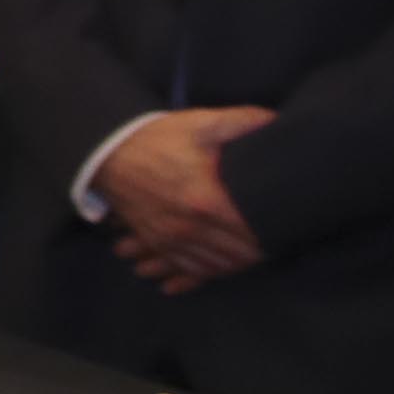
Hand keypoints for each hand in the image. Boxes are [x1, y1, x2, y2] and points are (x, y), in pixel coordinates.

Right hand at [100, 107, 272, 295]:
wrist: (105, 152)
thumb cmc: (158, 138)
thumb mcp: (202, 124)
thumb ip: (243, 123)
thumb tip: (280, 121)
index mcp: (207, 200)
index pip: (253, 233)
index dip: (276, 234)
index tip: (288, 226)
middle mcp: (190, 228)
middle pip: (239, 255)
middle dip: (261, 251)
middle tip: (277, 240)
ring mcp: (171, 239)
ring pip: (216, 266)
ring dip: (237, 263)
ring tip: (254, 254)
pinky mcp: (157, 242)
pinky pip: (189, 268)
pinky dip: (208, 271)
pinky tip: (220, 264)